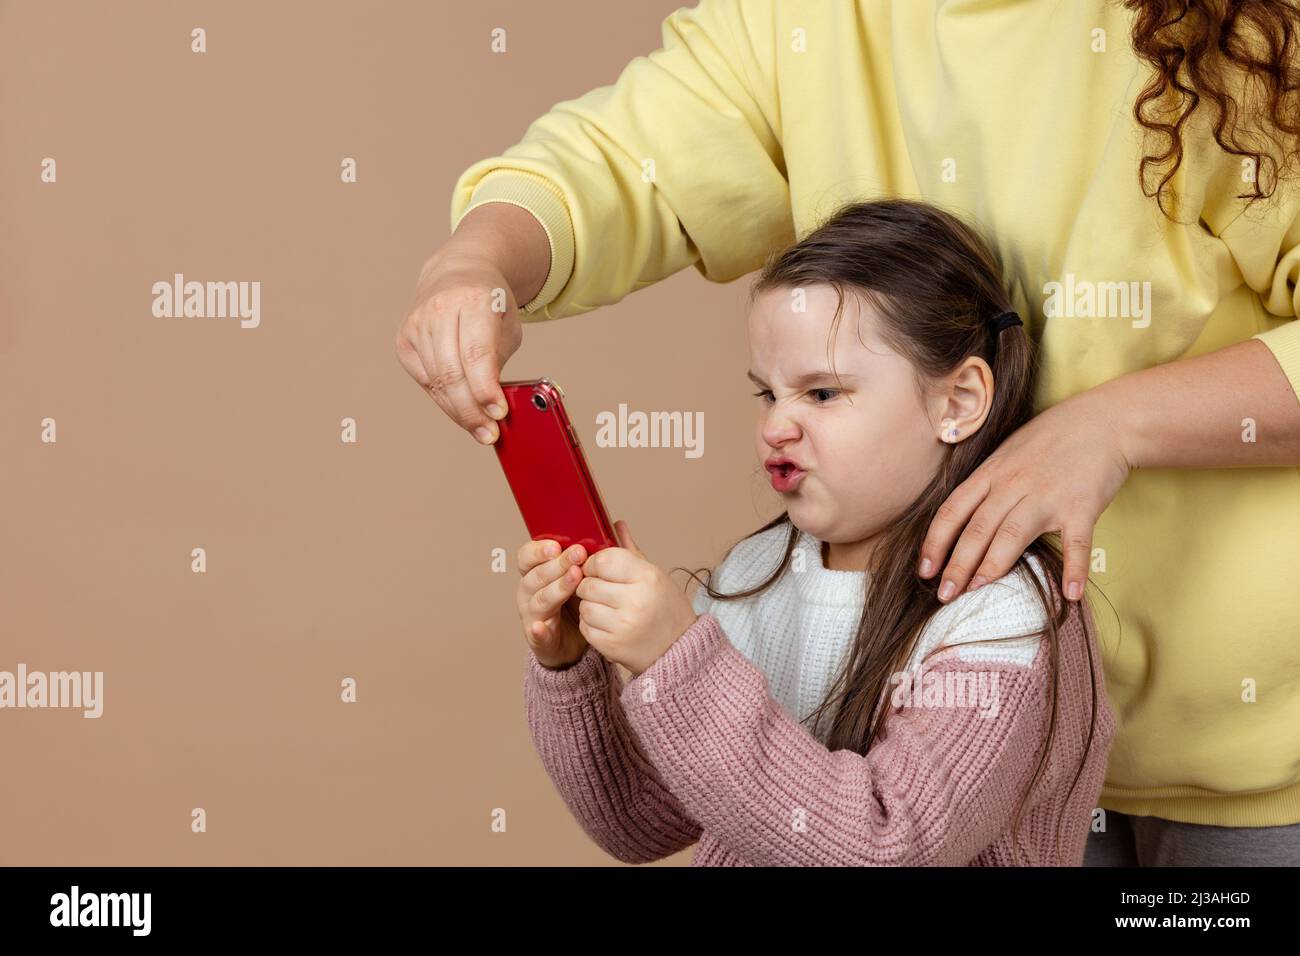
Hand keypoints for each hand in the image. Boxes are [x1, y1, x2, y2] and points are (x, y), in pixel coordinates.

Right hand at [394, 250, 523, 445]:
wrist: (459, 272)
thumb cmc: (489, 304)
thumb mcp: (508, 326)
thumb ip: (500, 362)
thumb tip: (494, 409)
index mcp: (473, 300)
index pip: (476, 354)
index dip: (486, 390)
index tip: (499, 414)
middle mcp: (440, 309)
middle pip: (452, 373)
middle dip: (472, 410)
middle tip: (489, 433)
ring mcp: (417, 324)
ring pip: (437, 382)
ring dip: (459, 411)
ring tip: (479, 428)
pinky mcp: (404, 339)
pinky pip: (425, 381)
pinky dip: (444, 400)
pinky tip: (460, 409)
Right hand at [515, 538, 589, 669]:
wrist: (576, 641)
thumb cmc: (580, 601)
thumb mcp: (589, 574)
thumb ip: (600, 552)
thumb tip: (617, 524)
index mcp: (538, 571)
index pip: (527, 555)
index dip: (539, 549)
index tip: (557, 544)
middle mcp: (530, 591)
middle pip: (535, 574)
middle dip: (556, 564)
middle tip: (577, 555)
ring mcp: (532, 614)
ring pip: (538, 599)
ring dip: (555, 589)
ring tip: (574, 580)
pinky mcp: (539, 637)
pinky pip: (536, 633)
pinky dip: (539, 630)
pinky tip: (542, 626)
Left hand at [575, 520, 699, 675]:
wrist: (680, 650)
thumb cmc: (666, 609)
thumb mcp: (655, 576)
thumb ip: (631, 552)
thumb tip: (616, 524)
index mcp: (647, 578)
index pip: (604, 560)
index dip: (594, 563)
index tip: (597, 569)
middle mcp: (636, 601)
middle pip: (588, 584)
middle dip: (589, 585)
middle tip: (602, 590)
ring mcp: (623, 626)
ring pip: (584, 606)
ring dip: (589, 606)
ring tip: (608, 608)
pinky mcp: (613, 646)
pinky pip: (585, 627)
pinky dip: (591, 625)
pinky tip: (608, 624)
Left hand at [918, 387, 1133, 602]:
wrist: (1103, 421)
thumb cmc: (1051, 439)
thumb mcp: (1007, 454)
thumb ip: (986, 484)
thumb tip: (961, 520)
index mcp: (991, 474)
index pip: (953, 511)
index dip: (935, 542)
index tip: (923, 570)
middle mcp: (1013, 485)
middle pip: (977, 528)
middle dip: (956, 564)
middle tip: (944, 594)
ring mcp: (1047, 496)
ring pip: (1012, 534)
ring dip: (992, 565)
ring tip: (978, 591)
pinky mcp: (1082, 505)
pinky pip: (1076, 541)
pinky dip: (1075, 568)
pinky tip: (1069, 594)